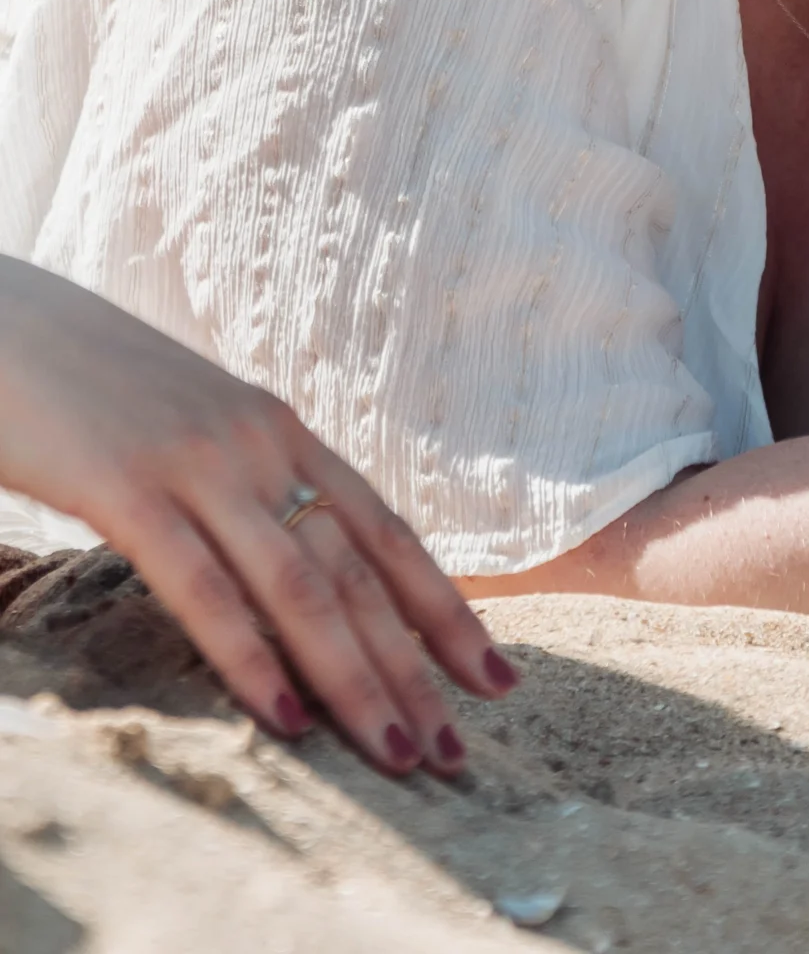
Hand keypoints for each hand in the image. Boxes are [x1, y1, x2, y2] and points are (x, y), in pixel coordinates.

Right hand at [0, 258, 517, 769]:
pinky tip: (287, 718)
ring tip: (400, 753)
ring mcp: (199, 463)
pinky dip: (250, 657)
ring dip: (357, 678)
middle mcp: (260, 443)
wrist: (7, 321)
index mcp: (280, 431)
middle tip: (460, 748)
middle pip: (360, 571)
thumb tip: (286, 557)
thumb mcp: (191, 431)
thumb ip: (242, 487)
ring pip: (302, 588)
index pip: (385, 531)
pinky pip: (204, 586)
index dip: (444, 607)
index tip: (495, 674)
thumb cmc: (93, 389)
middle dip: (416, 665)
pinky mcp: (127, 488)